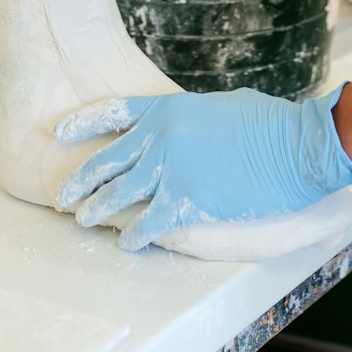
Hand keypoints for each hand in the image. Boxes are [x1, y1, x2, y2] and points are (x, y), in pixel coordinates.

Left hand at [54, 85, 351, 251]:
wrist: (293, 146)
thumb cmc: (267, 122)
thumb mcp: (219, 108)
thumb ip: (189, 120)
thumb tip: (182, 130)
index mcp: (168, 110)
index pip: (112, 112)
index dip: (82, 123)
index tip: (58, 132)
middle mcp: (160, 138)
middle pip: (107, 161)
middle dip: (81, 180)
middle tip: (63, 196)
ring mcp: (169, 171)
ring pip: (118, 195)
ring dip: (98, 210)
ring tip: (83, 220)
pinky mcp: (185, 203)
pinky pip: (147, 223)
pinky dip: (134, 236)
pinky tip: (127, 243)